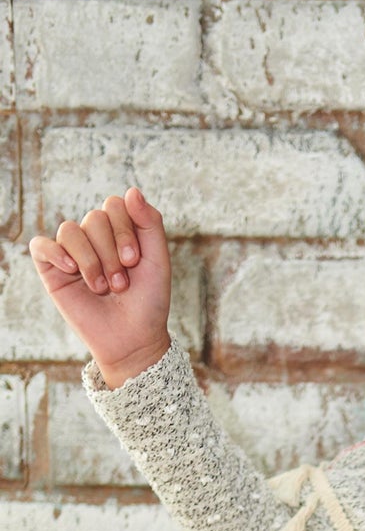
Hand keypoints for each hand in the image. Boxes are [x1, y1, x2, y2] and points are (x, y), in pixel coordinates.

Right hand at [27, 184, 172, 386]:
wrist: (133, 340)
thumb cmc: (147, 302)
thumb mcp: (157, 261)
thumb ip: (150, 224)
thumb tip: (132, 190)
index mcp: (119, 230)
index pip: (114, 205)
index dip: (124, 230)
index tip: (133, 261)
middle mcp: (94, 236)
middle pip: (94, 218)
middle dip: (110, 252)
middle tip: (121, 284)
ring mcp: (72, 251)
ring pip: (71, 231)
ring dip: (91, 262)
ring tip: (103, 288)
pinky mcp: (52, 268)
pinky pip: (41, 245)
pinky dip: (56, 253)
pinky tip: (71, 270)